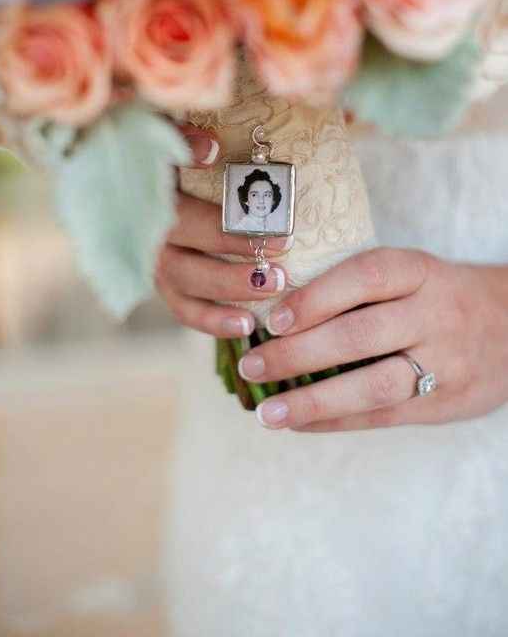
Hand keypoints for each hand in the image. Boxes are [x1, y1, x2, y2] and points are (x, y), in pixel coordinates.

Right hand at [155, 125, 292, 337]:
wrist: (136, 187)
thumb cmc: (162, 152)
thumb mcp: (163, 133)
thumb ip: (182, 137)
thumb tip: (212, 148)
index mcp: (145, 194)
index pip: (184, 215)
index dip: (225, 226)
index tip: (274, 229)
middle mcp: (142, 233)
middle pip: (186, 252)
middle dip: (236, 254)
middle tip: (280, 256)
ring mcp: (152, 262)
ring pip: (186, 284)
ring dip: (229, 289)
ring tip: (273, 286)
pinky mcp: (164, 284)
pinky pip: (185, 309)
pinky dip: (213, 320)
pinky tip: (247, 325)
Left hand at [236, 247, 507, 430]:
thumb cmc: (441, 295)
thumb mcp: (413, 273)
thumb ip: (361, 287)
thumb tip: (280, 308)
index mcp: (419, 272)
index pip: (364, 277)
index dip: (316, 297)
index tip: (273, 318)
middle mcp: (434, 315)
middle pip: (360, 336)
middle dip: (298, 354)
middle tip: (251, 366)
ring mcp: (444, 362)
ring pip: (374, 385)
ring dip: (314, 402)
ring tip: (267, 413)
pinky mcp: (446, 402)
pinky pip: (386, 416)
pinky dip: (337, 421)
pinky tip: (300, 424)